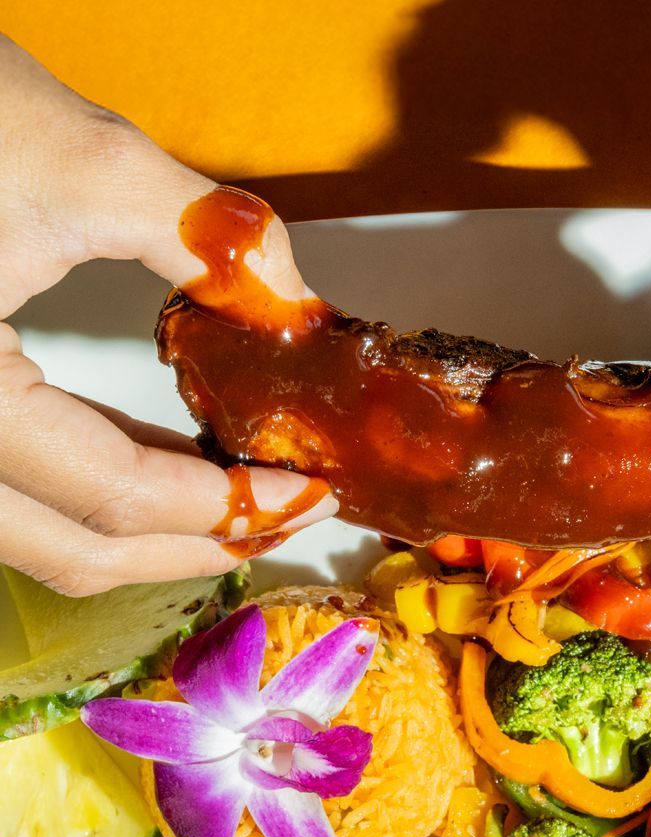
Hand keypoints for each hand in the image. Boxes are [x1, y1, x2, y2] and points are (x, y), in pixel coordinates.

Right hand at [0, 36, 336, 595]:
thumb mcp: (72, 156)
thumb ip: (205, 236)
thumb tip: (292, 301)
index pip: (115, 493)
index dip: (225, 502)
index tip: (304, 491)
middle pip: (72, 549)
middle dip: (192, 544)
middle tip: (282, 519)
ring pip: (36, 537)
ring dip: (143, 531)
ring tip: (234, 499)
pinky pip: (12, 496)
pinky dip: (90, 494)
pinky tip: (158, 464)